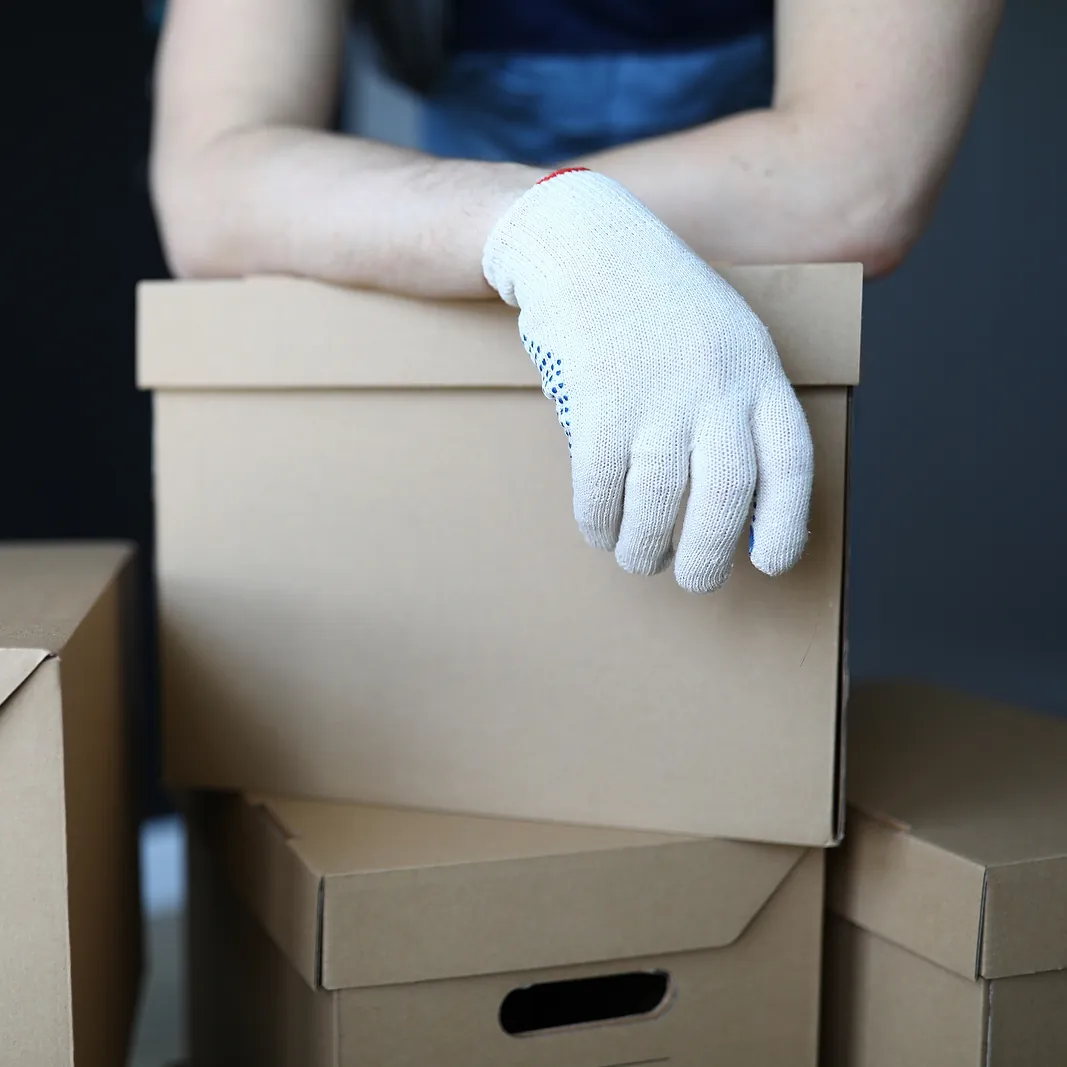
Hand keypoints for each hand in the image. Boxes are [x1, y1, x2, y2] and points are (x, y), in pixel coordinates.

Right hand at [482, 168, 813, 592]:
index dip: (784, 524)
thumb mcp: (725, 335)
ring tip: (639, 559)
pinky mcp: (600, 395)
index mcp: (756, 371)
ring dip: (646, 547)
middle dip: (707, 557)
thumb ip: (738, 403)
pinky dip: (599, 518)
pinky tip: (599, 530)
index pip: (788, 462)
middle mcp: (715, 384)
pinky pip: (602, 481)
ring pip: (660, 499)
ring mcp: (656, 389)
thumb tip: (736, 495)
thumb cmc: (659, 300)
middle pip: (725, 496)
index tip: (768, 563)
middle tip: (693, 580)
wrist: (587, 240)